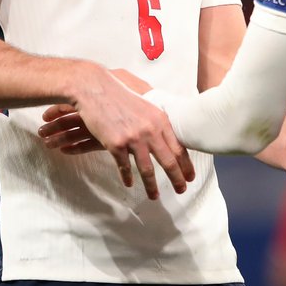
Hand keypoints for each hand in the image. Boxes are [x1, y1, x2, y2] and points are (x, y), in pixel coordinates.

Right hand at [44, 66, 195, 199]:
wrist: (95, 90)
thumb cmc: (120, 97)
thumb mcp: (145, 106)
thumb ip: (156, 123)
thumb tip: (166, 139)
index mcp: (160, 120)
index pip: (178, 147)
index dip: (185, 165)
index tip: (190, 177)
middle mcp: (150, 130)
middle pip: (168, 161)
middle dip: (176, 178)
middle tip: (181, 190)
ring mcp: (133, 138)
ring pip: (147, 169)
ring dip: (152, 186)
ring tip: (154, 196)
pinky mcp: (115, 144)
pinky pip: (124, 167)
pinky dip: (127, 177)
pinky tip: (129, 184)